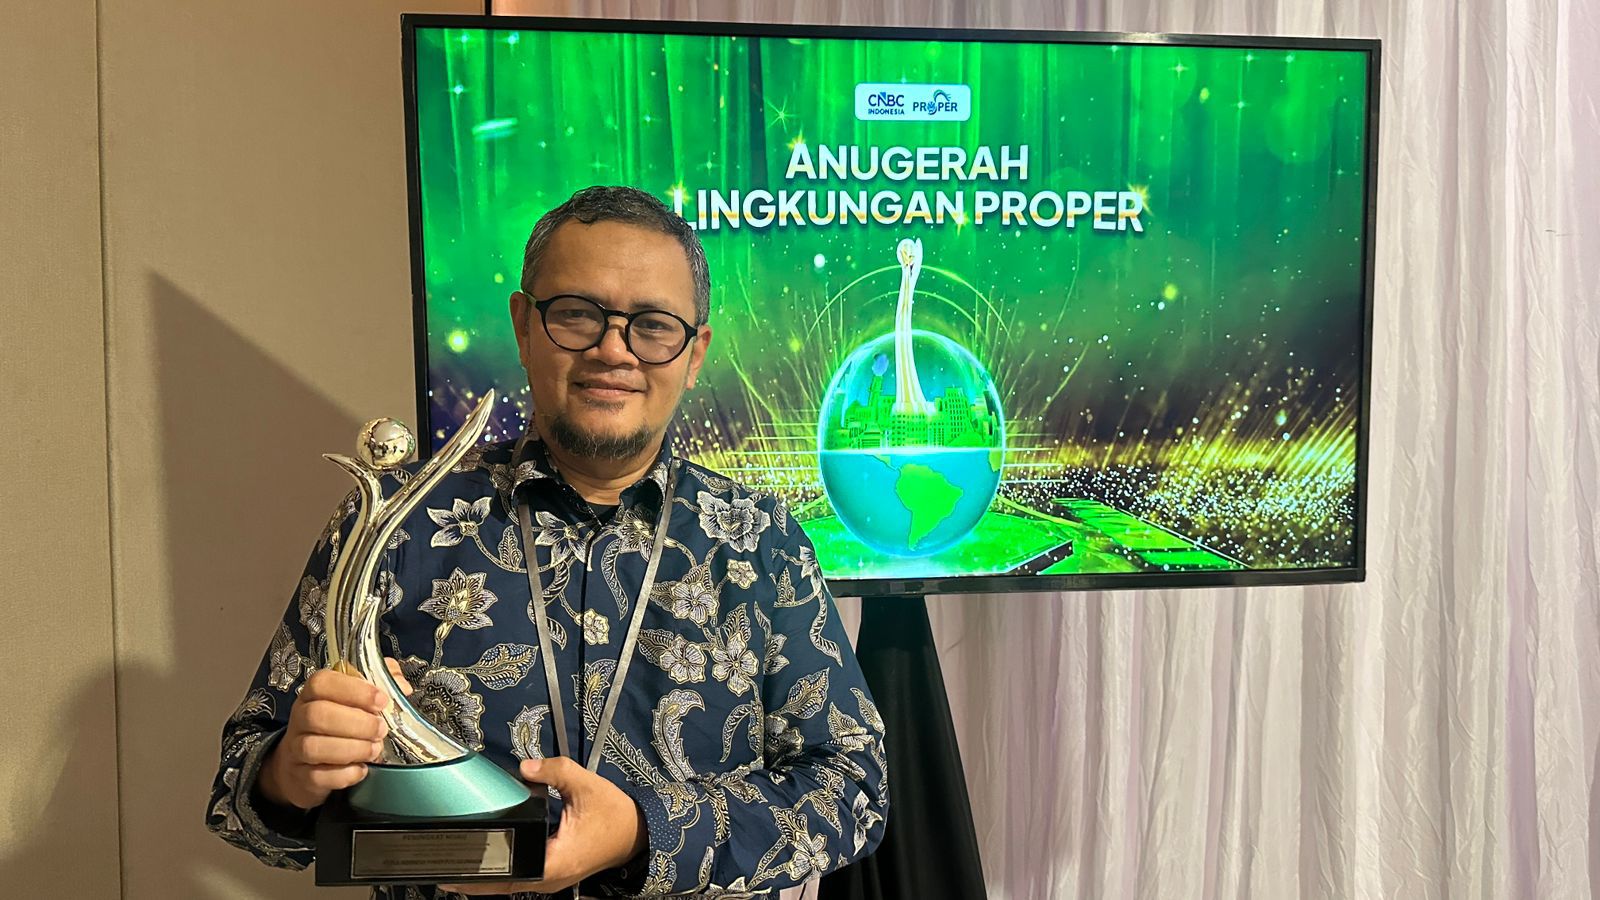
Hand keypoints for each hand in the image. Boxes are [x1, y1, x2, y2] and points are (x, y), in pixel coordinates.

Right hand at [256, 658, 407, 810]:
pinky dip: (344, 774)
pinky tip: (361, 769)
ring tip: (374, 749)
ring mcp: (296, 748)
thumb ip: (383, 683)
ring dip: (352, 749)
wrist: (307, 764)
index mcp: (314, 693)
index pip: (322, 683)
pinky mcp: (301, 775)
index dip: (354, 690)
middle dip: (357, 723)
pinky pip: (317, 776)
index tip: (381, 700)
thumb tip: (402, 687)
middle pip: (317, 714)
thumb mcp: (358, 699)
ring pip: (313, 747)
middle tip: (381, 730)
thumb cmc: (339, 724)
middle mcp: (301, 718)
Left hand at [442, 757, 647, 894]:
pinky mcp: (552, 875)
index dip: (478, 872)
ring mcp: (550, 881)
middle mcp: (549, 879)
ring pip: (510, 884)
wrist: (636, 832)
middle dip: (473, 876)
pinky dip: (501, 871)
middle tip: (442, 860)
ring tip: (455, 860)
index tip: (452, 864)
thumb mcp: (584, 785)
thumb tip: (523, 766)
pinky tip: (484, 858)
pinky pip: (520, 878)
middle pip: (502, 884)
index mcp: (554, 861)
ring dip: (485, 876)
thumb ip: (553, 772)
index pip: (507, 873)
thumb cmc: (612, 813)